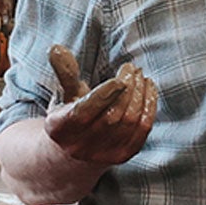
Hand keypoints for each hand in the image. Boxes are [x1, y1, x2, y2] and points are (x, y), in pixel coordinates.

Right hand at [44, 44, 156, 165]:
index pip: (83, 112)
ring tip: (140, 76)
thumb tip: (56, 48)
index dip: (104, 94)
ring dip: (140, 96)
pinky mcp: (122, 156)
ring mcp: (101, 155)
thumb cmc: (70, 114)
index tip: (120, 77)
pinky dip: (149, 108)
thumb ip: (64, 72)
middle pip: (111, 117)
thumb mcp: (64, 94)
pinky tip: (149, 89)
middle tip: (132, 69)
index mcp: (59, 129)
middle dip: (127, 90)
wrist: (75, 153)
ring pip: (129, 123)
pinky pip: (142, 131)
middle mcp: (78, 146)